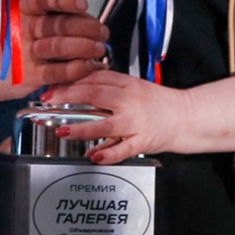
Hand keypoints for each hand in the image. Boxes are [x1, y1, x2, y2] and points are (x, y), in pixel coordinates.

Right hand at [0, 0, 107, 107]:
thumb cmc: (13, 37)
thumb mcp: (24, 13)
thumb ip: (48, 0)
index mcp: (23, 10)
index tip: (83, 3)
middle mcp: (23, 29)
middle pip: (57, 24)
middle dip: (86, 27)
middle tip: (102, 31)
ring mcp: (25, 53)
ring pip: (58, 46)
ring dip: (84, 47)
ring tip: (98, 47)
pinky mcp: (29, 75)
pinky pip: (56, 72)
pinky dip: (76, 69)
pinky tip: (88, 65)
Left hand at [42, 70, 194, 165]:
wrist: (186, 116)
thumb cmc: (158, 102)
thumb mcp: (133, 86)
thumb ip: (108, 87)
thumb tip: (80, 88)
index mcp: (126, 84)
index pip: (94, 78)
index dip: (70, 81)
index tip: (52, 87)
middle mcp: (129, 101)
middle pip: (95, 95)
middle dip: (68, 98)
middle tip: (48, 102)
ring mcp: (136, 122)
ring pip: (105, 124)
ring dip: (82, 128)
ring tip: (62, 131)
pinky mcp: (143, 141)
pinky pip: (123, 149)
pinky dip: (107, 154)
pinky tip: (93, 156)